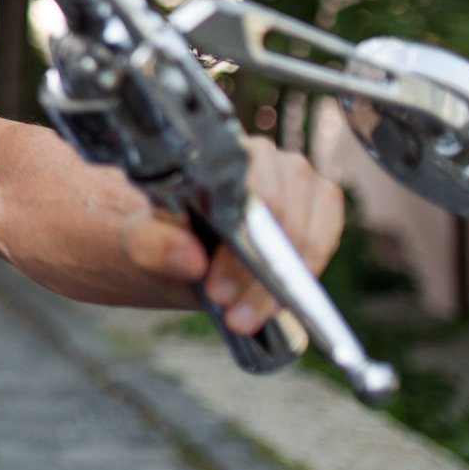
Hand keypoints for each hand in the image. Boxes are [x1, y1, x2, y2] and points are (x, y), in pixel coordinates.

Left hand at [119, 137, 345, 334]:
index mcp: (218, 154)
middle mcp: (266, 156)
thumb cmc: (167, 231)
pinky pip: (325, 243)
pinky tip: (272, 303)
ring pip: (308, 235)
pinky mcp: (322, 205)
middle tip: (230, 311)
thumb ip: (155, 244)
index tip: (217, 291)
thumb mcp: (143, 240)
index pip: (247, 195)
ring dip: (279, 285)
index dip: (237, 250)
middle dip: (256, 276)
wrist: (185, 241)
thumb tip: (190, 258)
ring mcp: (299, 179)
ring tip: (246, 315)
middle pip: (281, 219)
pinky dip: (302, 279)